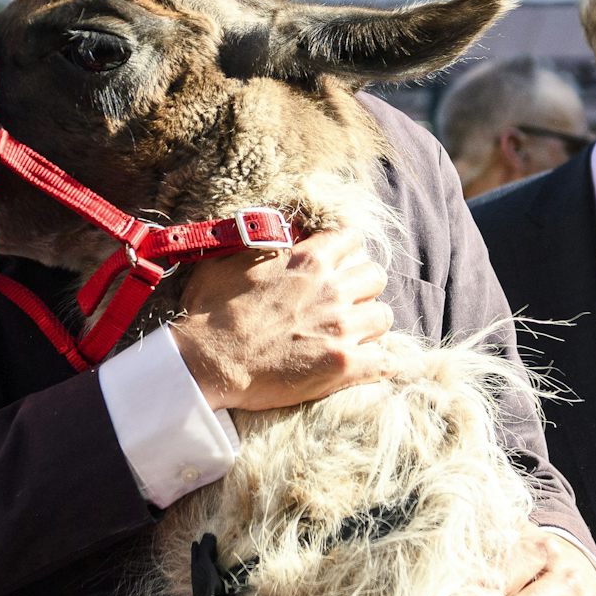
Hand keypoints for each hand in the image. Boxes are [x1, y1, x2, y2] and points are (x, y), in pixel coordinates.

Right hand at [168, 227, 395, 411]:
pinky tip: (373, 364)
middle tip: (345, 301)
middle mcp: (332, 290)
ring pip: (384, 316)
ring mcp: (341, 329)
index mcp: (309, 260)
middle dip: (363, 287)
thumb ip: (258, 242)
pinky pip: (386, 362)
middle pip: (376, 276)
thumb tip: (266, 231)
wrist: (209, 359)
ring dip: (370, 324)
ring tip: (353, 333)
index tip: (338, 262)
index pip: (352, 238)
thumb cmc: (212, 311)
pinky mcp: (343, 365)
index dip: (347, 250)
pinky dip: (383, 363)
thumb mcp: (230, 259)